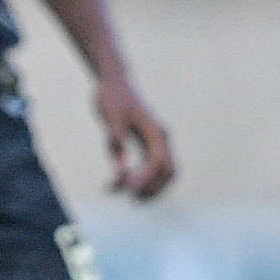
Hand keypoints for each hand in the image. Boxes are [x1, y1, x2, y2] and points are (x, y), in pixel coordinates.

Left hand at [96, 73, 175, 198]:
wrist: (114, 82)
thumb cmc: (112, 97)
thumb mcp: (110, 118)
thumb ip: (115, 143)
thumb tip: (120, 171)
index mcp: (155, 131)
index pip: (158, 163)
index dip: (145, 180)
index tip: (127, 192)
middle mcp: (161, 138)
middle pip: (168, 172)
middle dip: (152, 188)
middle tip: (128, 198)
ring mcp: (157, 141)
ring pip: (163, 172)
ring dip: (147, 186)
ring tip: (120, 192)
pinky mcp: (148, 144)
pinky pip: (152, 167)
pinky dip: (141, 179)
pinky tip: (120, 182)